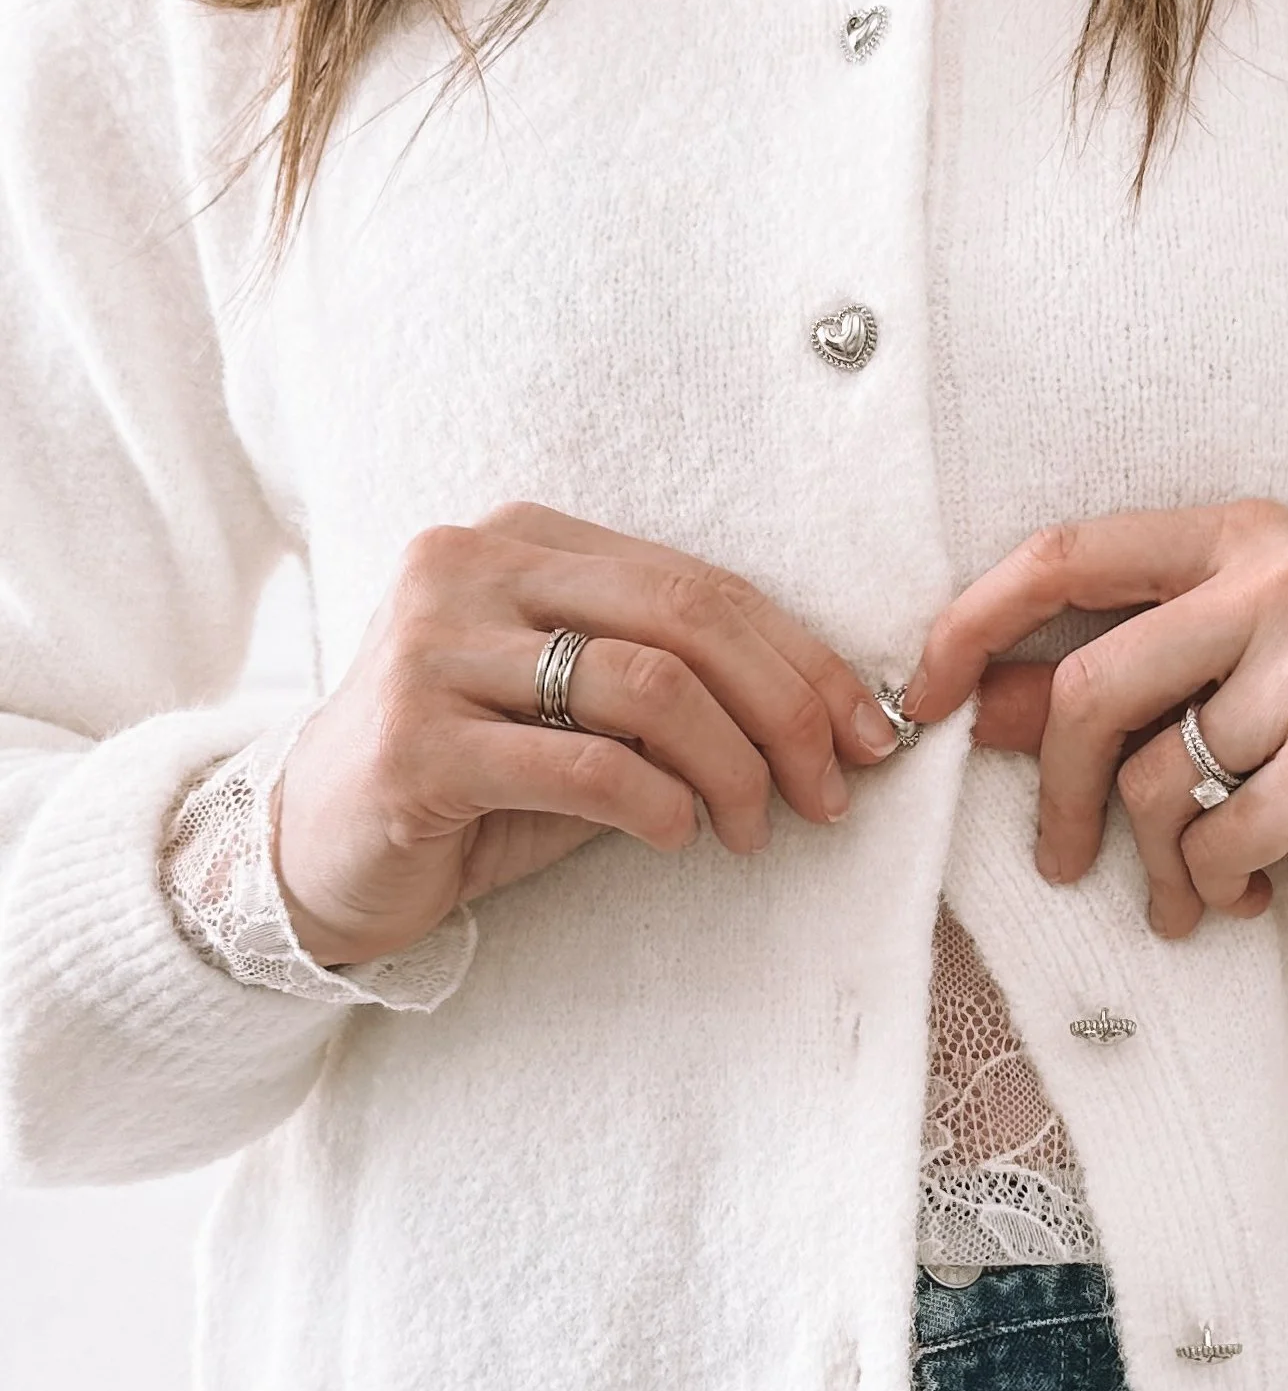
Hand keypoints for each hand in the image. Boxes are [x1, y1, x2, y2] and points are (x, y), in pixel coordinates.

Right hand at [275, 504, 900, 964]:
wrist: (315, 850)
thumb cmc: (475, 778)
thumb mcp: (576, 710)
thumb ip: (673, 684)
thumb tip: (832, 715)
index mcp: (520, 540)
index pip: (700, 583)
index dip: (803, 658)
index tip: (869, 732)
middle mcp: (465, 570)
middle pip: (686, 619)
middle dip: (789, 709)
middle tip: (834, 789)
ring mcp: (431, 651)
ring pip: (649, 687)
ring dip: (734, 767)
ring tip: (756, 827)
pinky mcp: (415, 745)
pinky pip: (583, 764)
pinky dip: (659, 805)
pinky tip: (682, 837)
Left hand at [906, 499, 1287, 940]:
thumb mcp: (1228, 688)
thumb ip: (1113, 684)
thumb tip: (983, 705)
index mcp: (1245, 538)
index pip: (1071, 553)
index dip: (975, 621)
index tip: (924, 693)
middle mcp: (1285, 582)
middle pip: (1093, 685)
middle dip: (1059, 791)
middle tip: (1060, 857)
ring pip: (1150, 780)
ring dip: (1151, 861)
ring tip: (1190, 888)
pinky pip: (1210, 839)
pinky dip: (1210, 885)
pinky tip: (1250, 890)